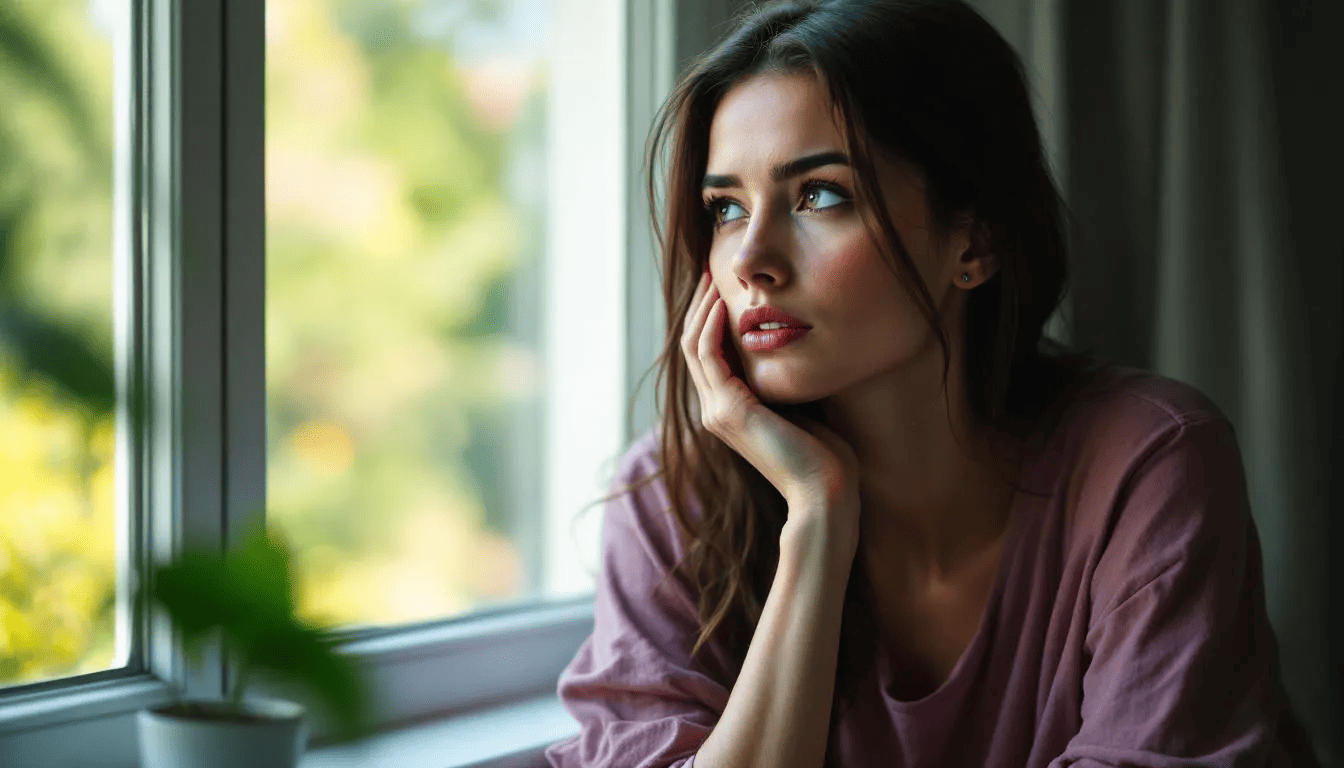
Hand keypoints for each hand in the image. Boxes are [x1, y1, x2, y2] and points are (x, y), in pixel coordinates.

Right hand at [681, 270, 861, 547]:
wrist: (826, 491)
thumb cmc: (825, 455)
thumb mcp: (800, 405)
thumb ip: (784, 382)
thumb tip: (792, 346)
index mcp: (729, 410)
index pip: (707, 355)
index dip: (709, 319)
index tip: (722, 287)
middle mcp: (714, 411)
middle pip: (693, 346)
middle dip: (700, 307)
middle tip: (711, 272)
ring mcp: (717, 412)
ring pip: (694, 346)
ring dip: (702, 309)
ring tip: (714, 279)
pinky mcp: (729, 410)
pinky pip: (708, 355)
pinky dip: (712, 326)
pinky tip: (723, 304)